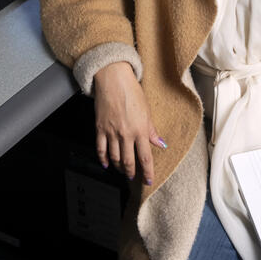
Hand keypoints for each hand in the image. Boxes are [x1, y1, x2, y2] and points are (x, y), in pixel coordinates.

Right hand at [92, 61, 164, 185]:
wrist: (113, 79)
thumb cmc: (131, 91)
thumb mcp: (147, 110)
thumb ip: (152, 130)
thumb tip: (160, 144)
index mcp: (140, 130)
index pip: (145, 158)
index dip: (147, 172)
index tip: (148, 180)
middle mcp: (126, 134)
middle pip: (129, 161)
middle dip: (132, 172)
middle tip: (133, 177)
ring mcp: (112, 132)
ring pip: (115, 158)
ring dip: (119, 167)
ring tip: (122, 169)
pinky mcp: (100, 128)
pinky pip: (100, 149)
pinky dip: (103, 159)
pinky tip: (106, 163)